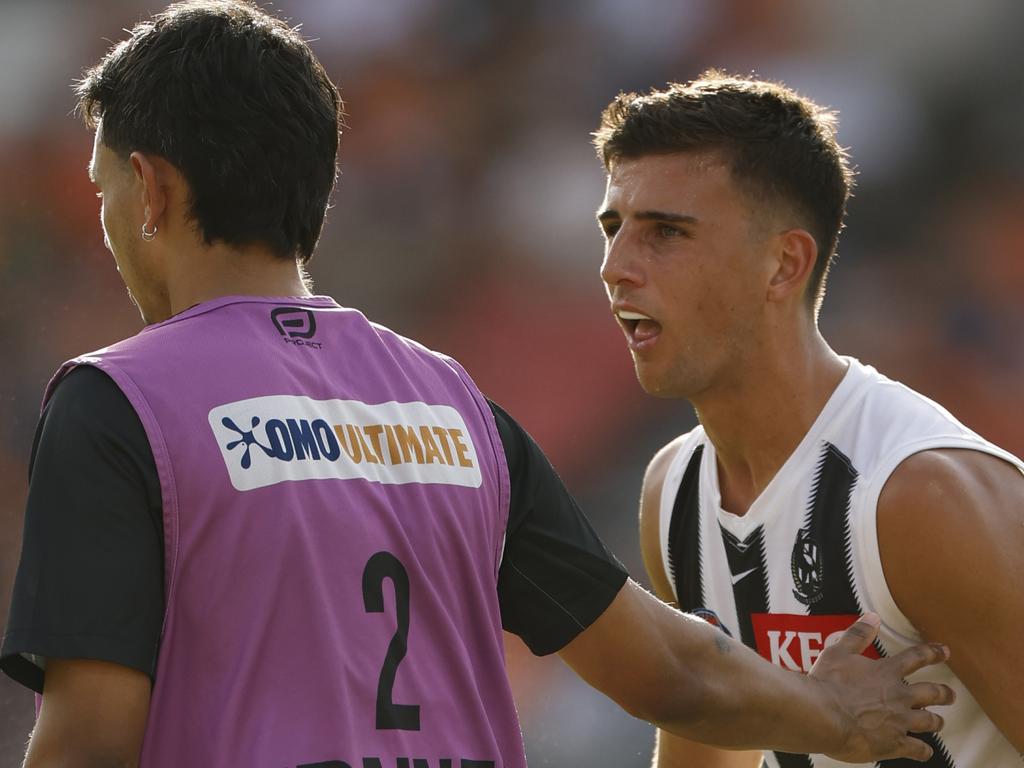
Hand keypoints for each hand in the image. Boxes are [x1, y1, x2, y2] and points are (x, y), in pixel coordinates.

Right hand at [808, 613, 954, 762]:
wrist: (822, 715)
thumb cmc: (827, 683)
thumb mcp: (838, 652)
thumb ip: (858, 635)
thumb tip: (872, 617)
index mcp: (886, 672)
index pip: (916, 658)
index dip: (932, 653)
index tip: (944, 651)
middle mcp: (899, 695)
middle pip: (932, 692)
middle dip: (944, 693)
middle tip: (951, 694)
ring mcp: (899, 720)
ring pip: (929, 721)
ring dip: (936, 721)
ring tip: (939, 721)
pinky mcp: (894, 743)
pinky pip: (917, 749)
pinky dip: (923, 751)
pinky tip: (925, 752)